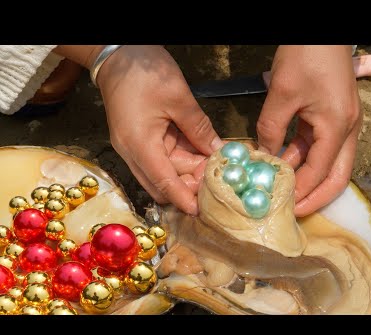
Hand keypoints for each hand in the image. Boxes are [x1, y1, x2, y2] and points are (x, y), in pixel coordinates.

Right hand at [95, 45, 222, 214]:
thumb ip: (200, 129)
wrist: (118, 54)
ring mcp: (135, 147)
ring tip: (216, 164)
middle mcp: (133, 153)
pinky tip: (203, 153)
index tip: (202, 212)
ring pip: (165, 172)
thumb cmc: (146, 72)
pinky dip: (183, 158)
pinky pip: (163, 157)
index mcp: (139, 145)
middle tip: (219, 178)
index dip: (184, 199)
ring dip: (189, 171)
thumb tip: (219, 152)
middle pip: (163, 183)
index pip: (163, 183)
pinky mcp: (140, 140)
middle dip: (190, 184)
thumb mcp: (179, 98)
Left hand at [257, 45, 361, 216]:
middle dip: (316, 197)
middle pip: (337, 176)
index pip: (320, 172)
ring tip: (282, 191)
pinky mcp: (332, 116)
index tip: (283, 208)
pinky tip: (283, 164)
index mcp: (338, 126)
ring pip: (328, 162)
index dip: (302, 193)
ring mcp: (342, 123)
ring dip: (307, 177)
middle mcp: (347, 130)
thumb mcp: (282, 93)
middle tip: (292, 211)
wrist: (322, 30)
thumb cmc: (306, 55)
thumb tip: (263, 155)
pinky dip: (303, 158)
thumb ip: (271, 128)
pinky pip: (320, 146)